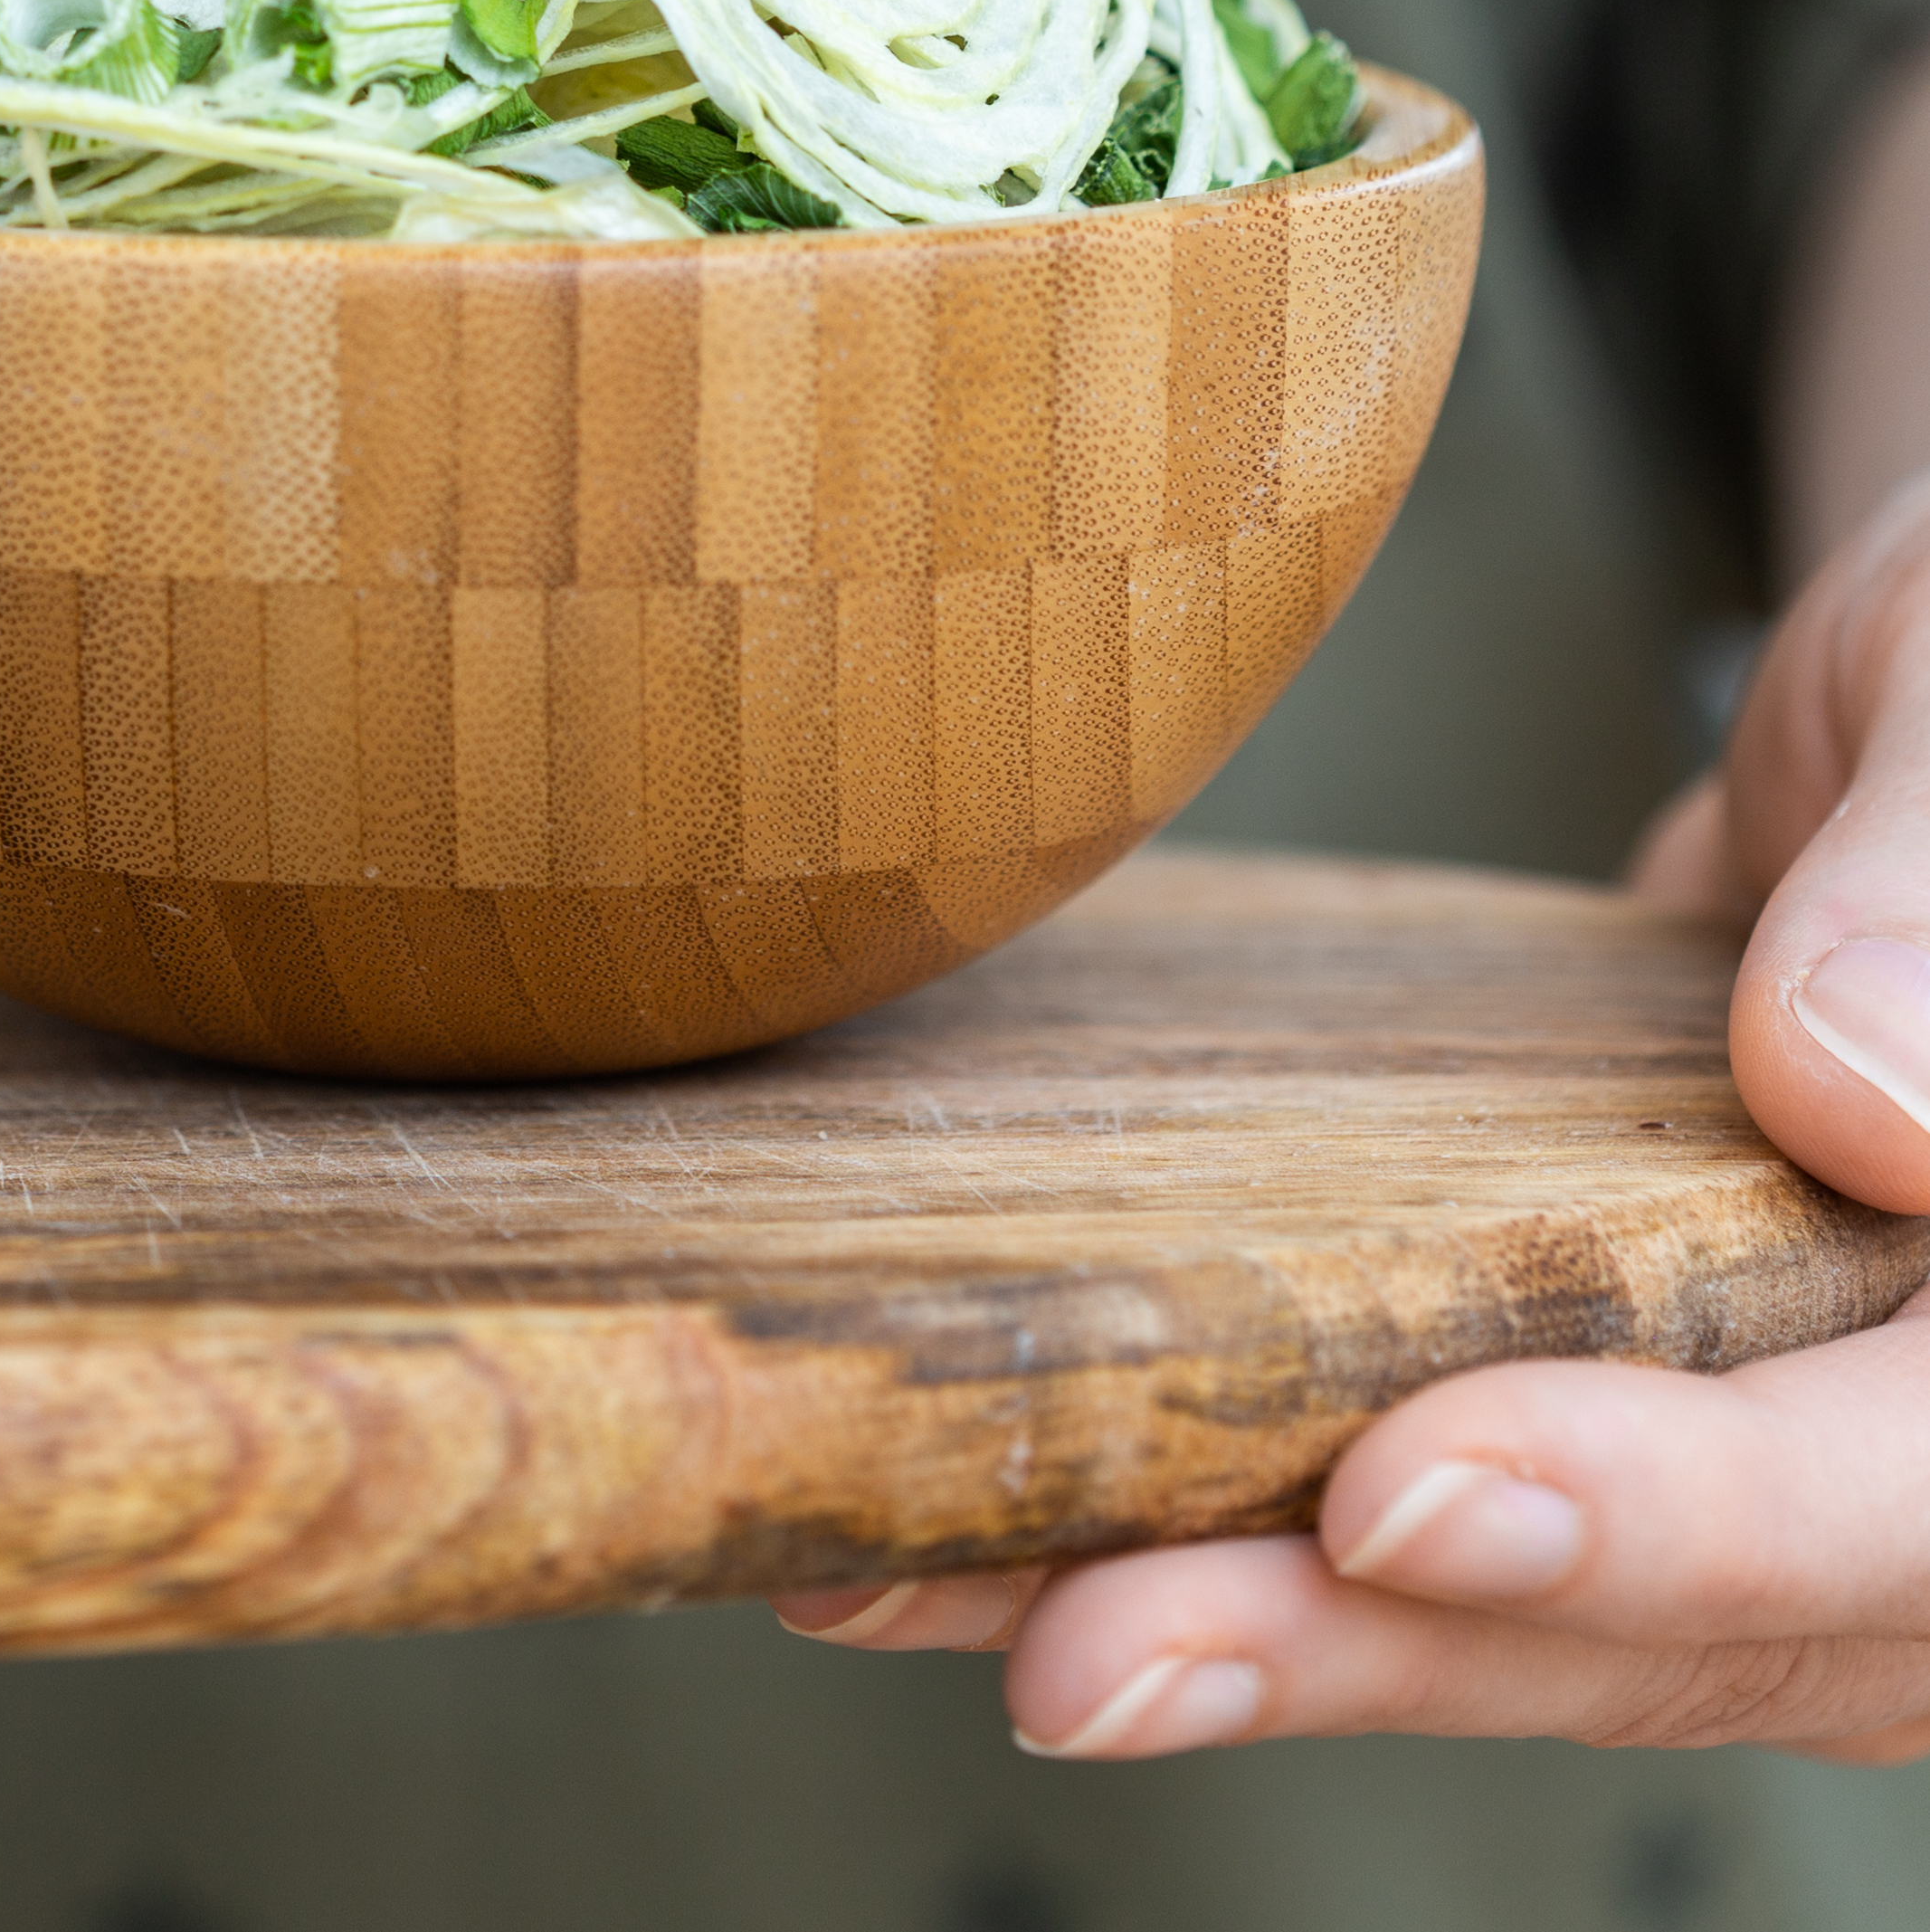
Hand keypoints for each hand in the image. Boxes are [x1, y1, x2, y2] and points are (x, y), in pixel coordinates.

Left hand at [775, 478, 1929, 1759]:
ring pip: (1508, 1617)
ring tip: (920, 1596)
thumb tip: (1857, 1096)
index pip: (1892, 1495)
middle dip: (1354, 1643)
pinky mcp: (1600, 1425)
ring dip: (1225, 1625)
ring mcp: (1771, 1482)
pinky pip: (1413, 1516)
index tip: (1402, 1490)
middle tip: (1082, 1657)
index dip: (1663, 1521)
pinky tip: (958, 1525)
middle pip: (1668, 1630)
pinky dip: (1196, 1524)